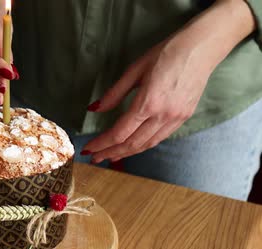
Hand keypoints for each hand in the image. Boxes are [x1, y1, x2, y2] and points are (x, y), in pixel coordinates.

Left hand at [82, 0, 254, 162]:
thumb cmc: (166, 53)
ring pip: (147, 144)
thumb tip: (95, 109)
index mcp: (148, 103)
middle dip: (111, 152)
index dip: (102, 144)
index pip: (119, 133)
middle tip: (95, 158)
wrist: (201, 48)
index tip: (89, 149)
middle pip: (132, 143)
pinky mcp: (184, 117)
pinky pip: (160, 137)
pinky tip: (133, 146)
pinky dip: (143, 145)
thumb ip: (114, 93)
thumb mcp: (134, 70)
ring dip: (127, 153)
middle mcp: (163, 115)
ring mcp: (176, 118)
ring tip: (111, 156)